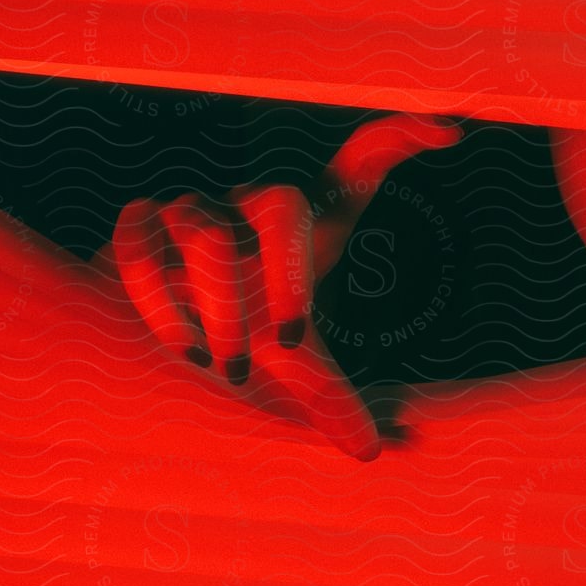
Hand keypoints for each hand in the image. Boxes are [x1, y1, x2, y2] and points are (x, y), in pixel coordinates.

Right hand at [100, 114, 463, 459]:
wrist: (150, 332)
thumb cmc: (241, 333)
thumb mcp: (292, 361)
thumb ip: (329, 397)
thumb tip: (374, 453)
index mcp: (305, 222)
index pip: (356, 165)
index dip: (397, 139)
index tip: (447, 132)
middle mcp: (250, 205)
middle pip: (280, 207)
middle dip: (286, 278)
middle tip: (287, 345)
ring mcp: (192, 209)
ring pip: (207, 235)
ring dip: (220, 307)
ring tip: (229, 370)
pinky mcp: (137, 227)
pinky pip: (142, 249)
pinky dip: (163, 304)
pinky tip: (182, 350)